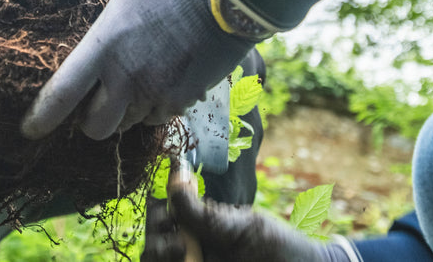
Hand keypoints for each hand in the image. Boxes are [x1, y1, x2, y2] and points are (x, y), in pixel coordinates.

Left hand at [21, 0, 255, 139]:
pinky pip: (159, 117)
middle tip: (94, 102)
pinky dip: (154, 108)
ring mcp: (157, 93)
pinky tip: (159, 82)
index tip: (28, 129)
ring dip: (124, 113)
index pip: (61, 95)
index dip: (39, 119)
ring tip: (131, 85)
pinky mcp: (184, 99)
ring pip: (129, 125)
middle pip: (95, 128)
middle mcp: (127, 78)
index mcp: (104, 47)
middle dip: (89, 120)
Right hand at [141, 192, 356, 261]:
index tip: (163, 208)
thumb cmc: (278, 248)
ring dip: (159, 253)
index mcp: (202, 225)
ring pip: (153, 259)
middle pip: (153, 241)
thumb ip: (206, 214)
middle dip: (157, 236)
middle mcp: (193, 247)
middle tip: (180, 240)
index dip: (158, 210)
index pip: (164, 214)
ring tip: (184, 253)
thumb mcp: (243, 227)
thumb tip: (175, 179)